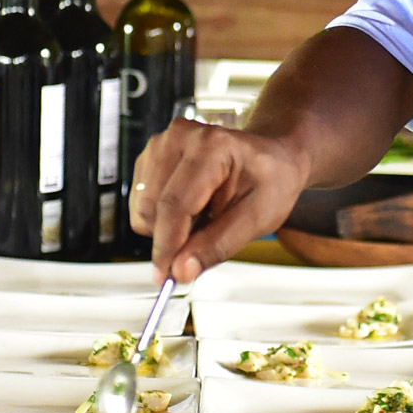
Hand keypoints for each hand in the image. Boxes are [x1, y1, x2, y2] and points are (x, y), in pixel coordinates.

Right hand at [129, 120, 311, 280]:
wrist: (271, 156)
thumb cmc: (270, 180)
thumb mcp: (257, 218)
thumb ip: (218, 245)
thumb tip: (181, 271)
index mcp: (212, 147)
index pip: (175, 204)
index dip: (167, 246)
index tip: (166, 276)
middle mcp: (181, 137)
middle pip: (152, 208)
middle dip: (170, 238)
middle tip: (202, 243)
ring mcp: (163, 143)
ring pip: (142, 208)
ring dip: (166, 227)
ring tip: (202, 218)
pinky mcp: (151, 154)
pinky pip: (141, 201)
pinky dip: (161, 215)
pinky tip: (190, 208)